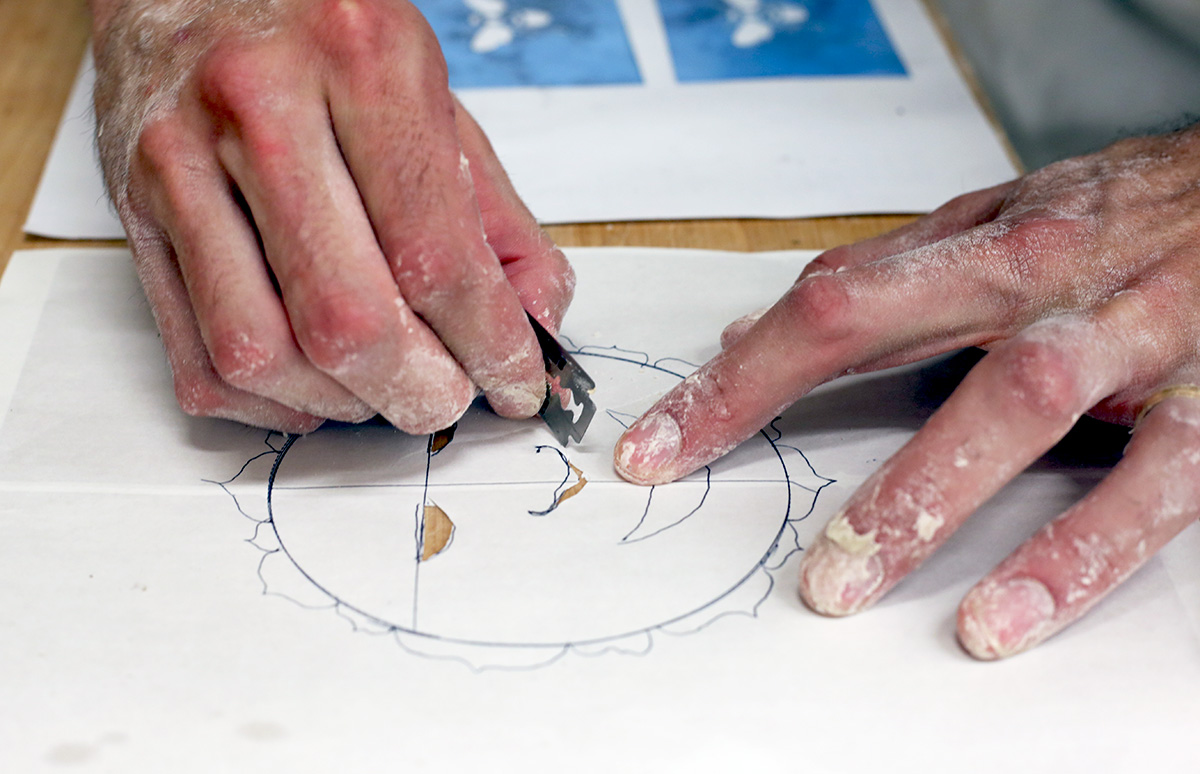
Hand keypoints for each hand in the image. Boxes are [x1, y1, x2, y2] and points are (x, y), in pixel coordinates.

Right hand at [91, 0, 572, 432]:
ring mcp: (178, 165)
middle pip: (345, 320)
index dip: (490, 345)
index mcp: (360, 64)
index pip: (434, 255)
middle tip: (452, 397)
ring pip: (260, 353)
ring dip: (344, 405)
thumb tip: (535, 321)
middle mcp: (258, 109)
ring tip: (387, 388)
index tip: (517, 382)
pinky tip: (318, 384)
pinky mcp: (132, 214)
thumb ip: (496, 216)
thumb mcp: (436, 95)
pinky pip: (198, 359)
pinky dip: (272, 403)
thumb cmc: (322, 33)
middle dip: (420, 390)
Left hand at [614, 126, 1199, 658]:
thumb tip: (750, 331)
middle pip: (891, 328)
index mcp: (984, 244)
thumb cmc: (1131, 218)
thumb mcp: (1001, 226)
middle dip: (786, 412)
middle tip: (690, 491)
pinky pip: (1149, 484)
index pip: (827, 302)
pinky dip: (1075, 554)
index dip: (733, 377)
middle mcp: (1043, 278)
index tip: (655, 448)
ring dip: (921, 494)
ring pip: (1014, 402)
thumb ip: (883, 282)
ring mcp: (1129, 334)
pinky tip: (1001, 616)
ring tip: (845, 583)